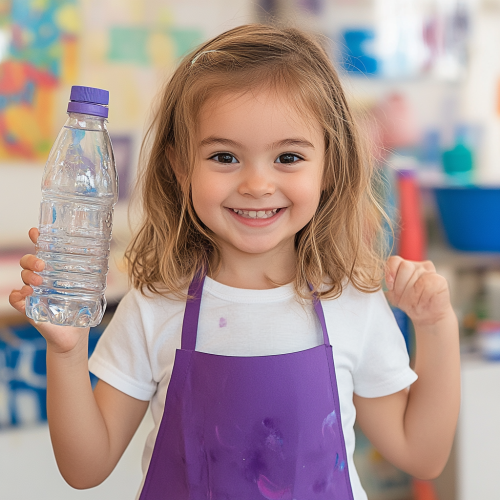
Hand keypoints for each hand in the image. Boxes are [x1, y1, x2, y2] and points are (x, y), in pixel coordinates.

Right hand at [9, 227, 88, 353]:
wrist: (75, 335)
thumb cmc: (81, 309)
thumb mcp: (90, 289)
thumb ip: (95, 274)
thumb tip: (107, 256)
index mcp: (55, 271)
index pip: (43, 251)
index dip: (37, 239)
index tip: (35, 231)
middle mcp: (42, 279)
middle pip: (28, 262)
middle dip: (31, 260)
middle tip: (43, 266)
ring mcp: (34, 293)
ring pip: (22, 277)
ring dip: (27, 276)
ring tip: (38, 281)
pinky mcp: (29, 308)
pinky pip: (15, 299)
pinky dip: (17, 295)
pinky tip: (25, 294)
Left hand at [385, 256, 453, 327]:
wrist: (426, 315)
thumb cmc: (409, 303)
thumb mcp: (394, 294)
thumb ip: (390, 283)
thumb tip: (388, 280)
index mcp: (404, 265)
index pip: (394, 260)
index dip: (391, 273)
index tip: (391, 287)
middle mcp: (417, 266)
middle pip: (405, 267)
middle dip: (401, 286)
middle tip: (405, 297)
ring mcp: (430, 271)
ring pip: (416, 277)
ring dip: (411, 294)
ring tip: (414, 300)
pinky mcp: (441, 280)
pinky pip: (426, 286)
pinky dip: (421, 297)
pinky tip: (423, 301)